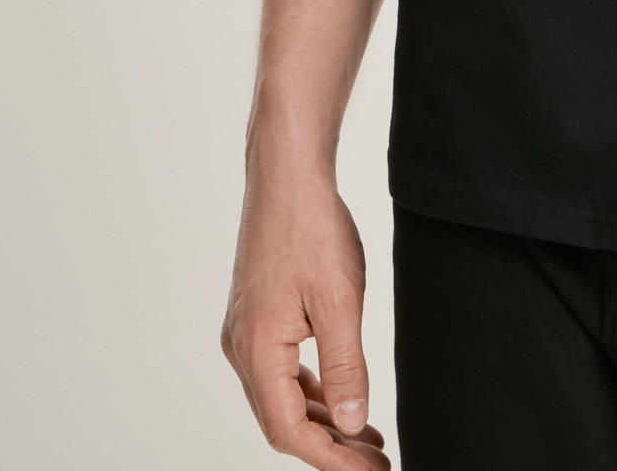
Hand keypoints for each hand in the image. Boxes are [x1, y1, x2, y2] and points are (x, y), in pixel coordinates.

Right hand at [222, 163, 390, 465]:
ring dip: (323, 420)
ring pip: (281, 396)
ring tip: (367, 436)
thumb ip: (346, 368)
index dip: (331, 458)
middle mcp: (241, 346)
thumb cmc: (311, 229)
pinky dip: (312, 390)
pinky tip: (342, 394)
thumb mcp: (341, 301)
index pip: (289, 431)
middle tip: (374, 460)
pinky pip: (281, 369)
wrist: (288, 175)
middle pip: (281, 420)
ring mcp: (246, 330)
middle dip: (330, 446)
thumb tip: (354, 424)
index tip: (370, 469)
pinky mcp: (257, 315)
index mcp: (256, 349)